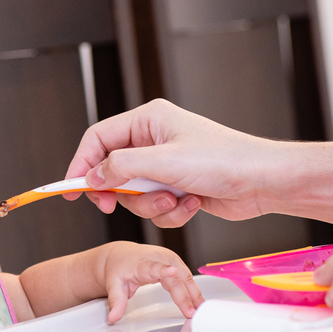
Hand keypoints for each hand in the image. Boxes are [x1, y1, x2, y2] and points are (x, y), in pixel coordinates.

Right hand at [64, 99, 282, 227]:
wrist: (262, 182)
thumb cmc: (224, 160)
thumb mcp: (165, 162)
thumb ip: (121, 167)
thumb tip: (92, 176)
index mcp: (149, 120)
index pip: (99, 138)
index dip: (81, 163)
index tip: (70, 189)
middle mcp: (155, 139)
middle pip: (113, 170)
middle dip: (122, 192)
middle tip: (114, 205)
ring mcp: (167, 165)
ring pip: (135, 193)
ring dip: (152, 205)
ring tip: (176, 199)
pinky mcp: (178, 187)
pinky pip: (156, 206)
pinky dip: (170, 211)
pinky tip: (192, 203)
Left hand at [103, 242, 203, 322]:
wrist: (122, 254)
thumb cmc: (119, 268)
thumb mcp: (114, 285)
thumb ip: (116, 301)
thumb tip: (113, 317)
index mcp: (142, 263)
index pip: (153, 267)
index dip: (163, 270)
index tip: (172, 271)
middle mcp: (158, 258)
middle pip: (174, 277)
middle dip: (185, 295)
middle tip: (191, 312)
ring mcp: (169, 259)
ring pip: (185, 277)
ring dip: (194, 293)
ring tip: (201, 309)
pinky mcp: (175, 262)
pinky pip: (186, 277)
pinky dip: (193, 290)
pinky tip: (199, 301)